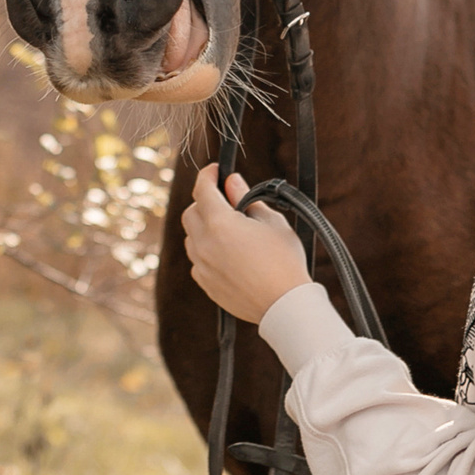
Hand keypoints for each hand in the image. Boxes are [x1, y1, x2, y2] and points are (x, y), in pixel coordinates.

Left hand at [182, 163, 311, 324]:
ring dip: (203, 227)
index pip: (202, 190)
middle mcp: (204, 244)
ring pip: (191, 237)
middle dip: (204, 202)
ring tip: (229, 230)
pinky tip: (228, 254)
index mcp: (220, 224)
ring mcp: (202, 266)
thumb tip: (232, 182)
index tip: (215, 170)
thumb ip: (246, 198)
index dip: (207, 175)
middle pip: (190, 213)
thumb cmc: (284, 261)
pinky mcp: (205, 284)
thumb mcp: (271, 222)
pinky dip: (206, 250)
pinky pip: (197, 260)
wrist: (284, 304)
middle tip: (225, 201)